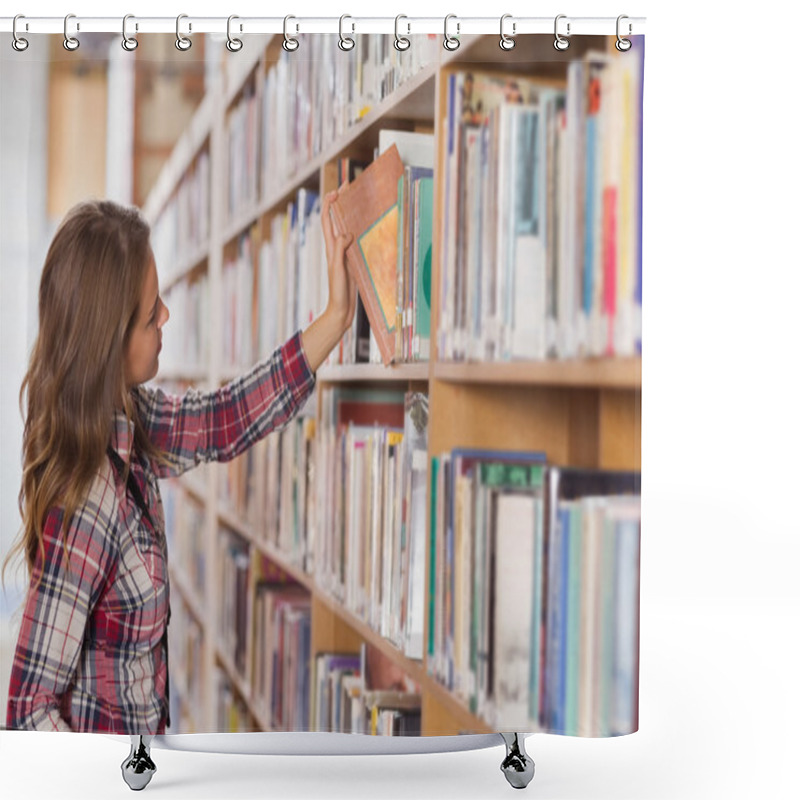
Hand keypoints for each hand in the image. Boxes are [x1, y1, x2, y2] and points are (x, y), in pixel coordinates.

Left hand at [321, 185, 356, 333]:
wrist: (340, 311)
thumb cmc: (337, 292)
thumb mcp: (337, 269)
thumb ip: (339, 251)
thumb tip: (346, 233)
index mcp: (331, 249)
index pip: (328, 221)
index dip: (330, 204)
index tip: (337, 191)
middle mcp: (336, 249)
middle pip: (335, 220)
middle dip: (339, 203)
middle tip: (347, 187)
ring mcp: (344, 255)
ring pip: (345, 229)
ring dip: (349, 214)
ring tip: (356, 201)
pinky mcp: (351, 262)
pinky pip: (354, 242)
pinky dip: (358, 231)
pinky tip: (365, 228)